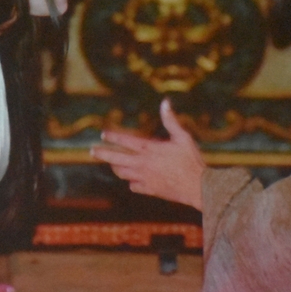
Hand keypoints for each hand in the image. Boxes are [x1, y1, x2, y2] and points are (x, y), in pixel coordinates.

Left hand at [91, 98, 205, 209]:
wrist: (198, 187)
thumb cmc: (191, 160)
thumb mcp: (183, 137)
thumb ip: (171, 120)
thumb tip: (165, 102)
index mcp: (150, 149)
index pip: (126, 141)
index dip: (113, 137)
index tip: (103, 134)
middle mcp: (143, 164)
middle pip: (116, 159)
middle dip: (102, 154)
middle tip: (92, 151)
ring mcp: (145, 178)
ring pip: (122, 173)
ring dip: (116, 167)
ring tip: (112, 164)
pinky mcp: (150, 190)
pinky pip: (133, 186)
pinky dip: (131, 182)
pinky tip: (133, 179)